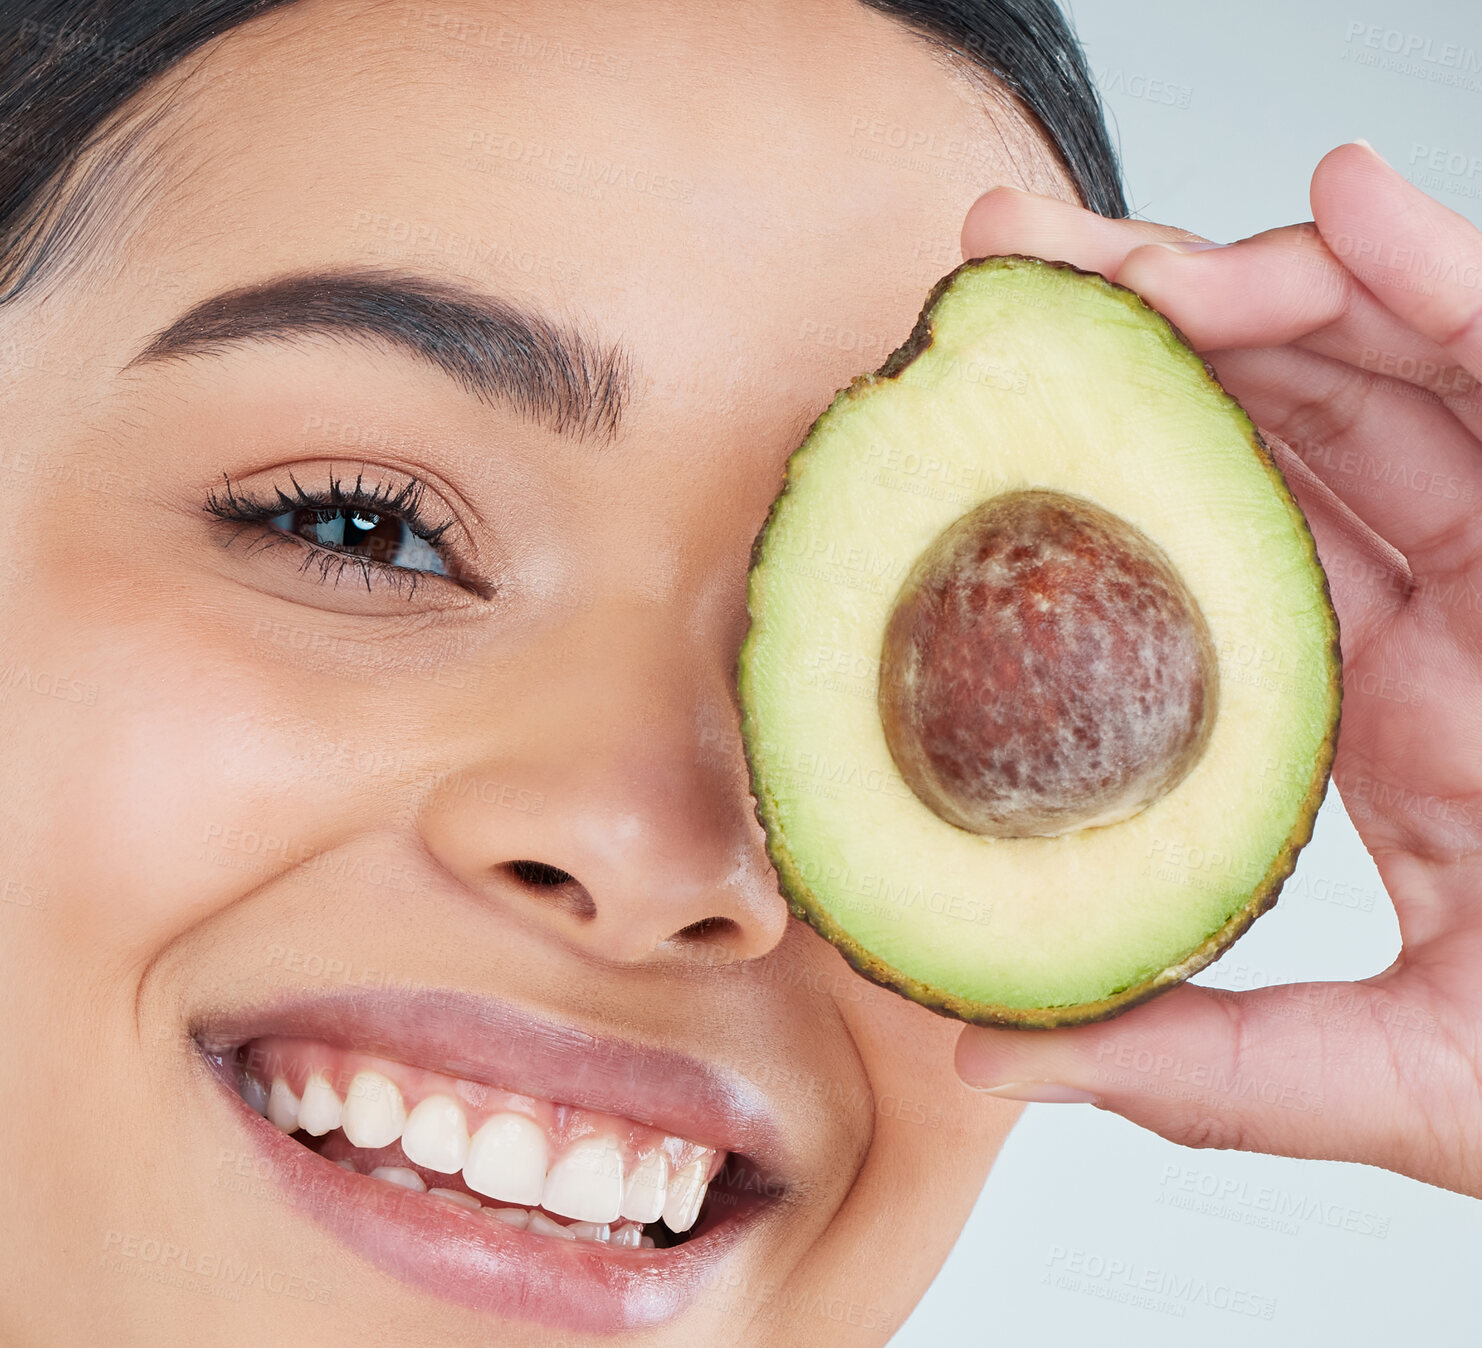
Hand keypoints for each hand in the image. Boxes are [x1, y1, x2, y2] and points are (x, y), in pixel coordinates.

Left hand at [952, 141, 1481, 1198]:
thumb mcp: (1385, 1078)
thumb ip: (1195, 1068)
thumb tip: (981, 1055)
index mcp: (1361, 714)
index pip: (1202, 559)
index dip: (1085, 489)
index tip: (957, 443)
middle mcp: (1438, 610)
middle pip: (1265, 431)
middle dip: (1133, 340)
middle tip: (995, 281)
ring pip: (1374, 369)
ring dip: (1242, 287)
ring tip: (1101, 259)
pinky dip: (1443, 271)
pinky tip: (1351, 199)